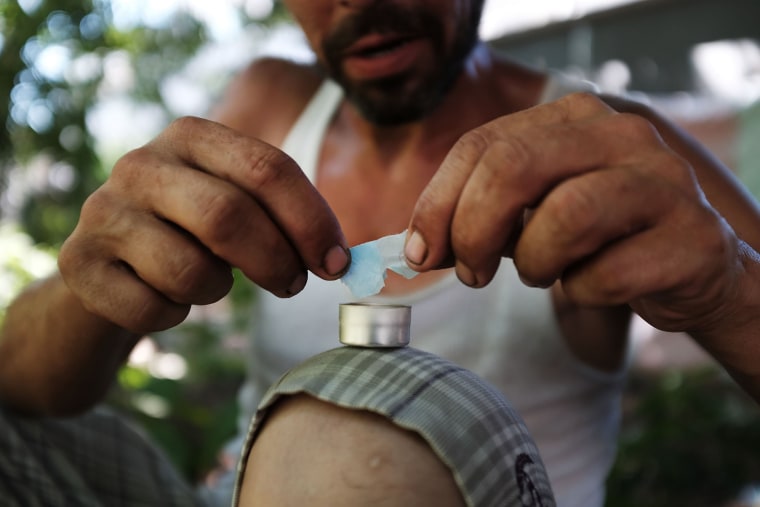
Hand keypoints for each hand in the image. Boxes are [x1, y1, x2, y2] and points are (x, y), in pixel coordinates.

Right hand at [59, 117, 348, 333]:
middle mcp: (142, 163)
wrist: (109, 263)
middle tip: (292, 284)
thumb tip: (340, 258)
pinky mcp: (79, 263)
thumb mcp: (234, 202)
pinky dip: (174, 315)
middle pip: (229, 216)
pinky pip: (152, 309)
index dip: (311, 220)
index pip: (268, 168)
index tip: (336, 262)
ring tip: (210, 282)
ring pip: (190, 271)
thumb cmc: (190, 231)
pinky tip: (165, 297)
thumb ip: (282, 215)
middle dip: (276, 261)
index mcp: (191, 136)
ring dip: (217, 292)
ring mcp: (103, 211)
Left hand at [405, 92, 745, 334]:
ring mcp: (663, 182)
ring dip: (534, 264)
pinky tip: (596, 285)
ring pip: (565, 216)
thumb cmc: (597, 236)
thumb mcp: (531, 213)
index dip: (437, 202)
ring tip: (543, 275)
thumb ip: (478, 215)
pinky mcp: (692, 237)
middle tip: (470, 273)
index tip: (419, 251)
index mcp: (572, 117)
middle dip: (473, 230)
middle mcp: (621, 135)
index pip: (481, 145)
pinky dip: (583, 293)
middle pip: (513, 167)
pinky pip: (607, 275)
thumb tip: (418, 248)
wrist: (690, 263)